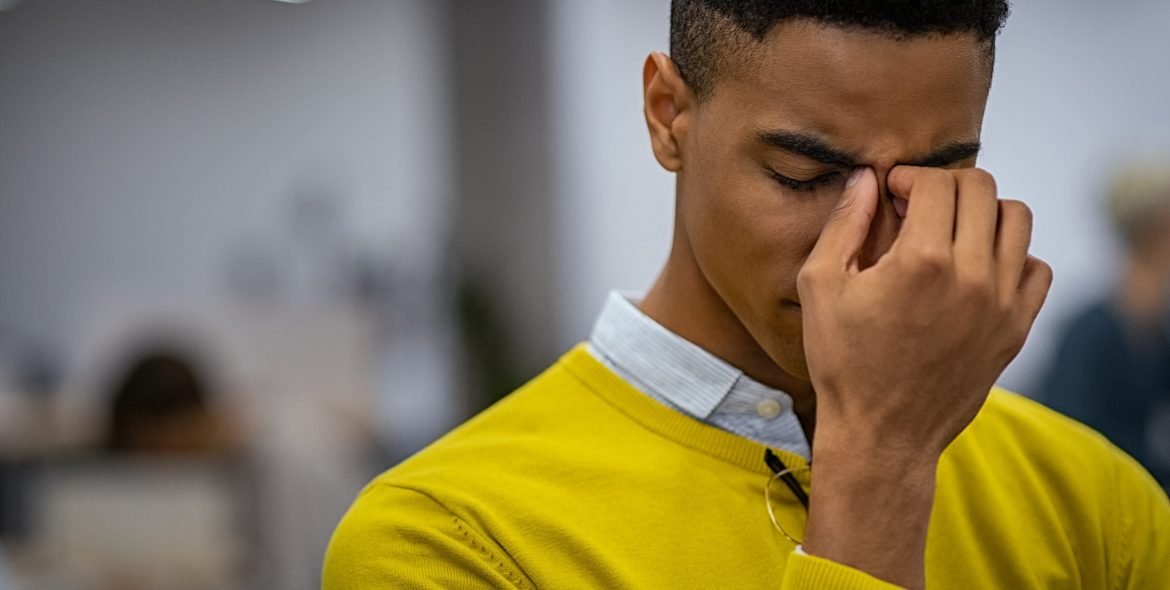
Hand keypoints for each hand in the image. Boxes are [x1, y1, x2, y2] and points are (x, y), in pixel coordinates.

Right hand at [796, 166, 1051, 587]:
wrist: (882, 432)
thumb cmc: (843, 361)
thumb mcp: (820, 286)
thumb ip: (844, 224)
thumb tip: (865, 179)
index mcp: (921, 261)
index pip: (937, 182)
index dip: (909, 176)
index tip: (891, 192)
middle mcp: (971, 275)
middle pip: (981, 189)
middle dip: (946, 186)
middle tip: (918, 206)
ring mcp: (1001, 303)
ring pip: (1016, 219)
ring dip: (982, 213)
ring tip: (951, 232)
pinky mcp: (1015, 328)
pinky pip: (1036, 267)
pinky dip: (1011, 256)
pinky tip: (976, 269)